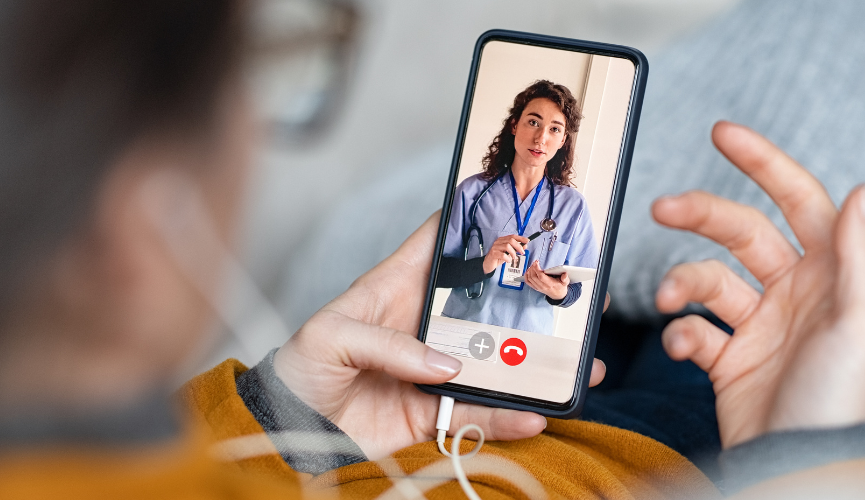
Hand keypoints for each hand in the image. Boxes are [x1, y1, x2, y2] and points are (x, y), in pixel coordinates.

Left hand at [273, 212, 607, 459]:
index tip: (517, 208)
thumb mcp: (330, 336)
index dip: (473, 221)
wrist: (288, 429)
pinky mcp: (433, 411)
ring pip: (496, 361)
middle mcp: (424, 323)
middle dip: (528, 296)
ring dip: (534, 363)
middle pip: (485, 302)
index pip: (439, 242)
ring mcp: (434, 368)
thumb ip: (388, 343)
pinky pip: (479, 413)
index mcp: (396, 286)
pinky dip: (508, 417)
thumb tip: (446, 365)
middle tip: (571, 291)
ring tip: (576, 363)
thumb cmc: (300, 368)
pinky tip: (536, 415)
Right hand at [482, 234, 529, 273]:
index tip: (527, 241)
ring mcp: (495, 247)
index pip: (512, 236)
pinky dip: (508, 258)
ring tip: (513, 258)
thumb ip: (516, 249)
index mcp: (502, 240)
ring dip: (513, 253)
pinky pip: (503, 255)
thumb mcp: (509, 253)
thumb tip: (525, 246)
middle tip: (522, 252)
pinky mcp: (493, 254)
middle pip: (510, 240)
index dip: (520, 238)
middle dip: (518, 246)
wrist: (488, 264)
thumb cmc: (498, 257)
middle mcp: (498, 242)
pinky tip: (508, 261)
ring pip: (507, 246)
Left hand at [523, 261, 568, 299]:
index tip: (537, 262)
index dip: (537, 268)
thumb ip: (565, 278)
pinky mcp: (535, 287)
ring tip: (532, 265)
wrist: (557, 295)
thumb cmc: (560, 287)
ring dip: (529, 271)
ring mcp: (538, 287)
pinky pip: (528, 282)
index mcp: (550, 284)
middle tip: (535, 262)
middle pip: (534, 276)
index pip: (541, 276)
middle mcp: (542, 286)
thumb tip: (565, 274)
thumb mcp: (565, 282)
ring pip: (530, 278)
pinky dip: (526, 276)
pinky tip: (528, 271)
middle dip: (533, 267)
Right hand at [653, 121, 864, 447]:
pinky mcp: (726, 357)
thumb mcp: (862, 323)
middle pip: (739, 231)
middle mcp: (792, 293)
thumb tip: (862, 191)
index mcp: (828, 275)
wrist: (795, 461)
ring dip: (682, 283)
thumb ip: (857, 255)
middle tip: (662, 207)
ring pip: (707, 279)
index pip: (798, 201)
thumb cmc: (837, 397)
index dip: (764, 163)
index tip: (723, 134)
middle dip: (700, 213)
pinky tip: (686, 350)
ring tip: (671, 300)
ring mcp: (757, 325)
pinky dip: (680, 335)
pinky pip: (693, 330)